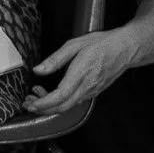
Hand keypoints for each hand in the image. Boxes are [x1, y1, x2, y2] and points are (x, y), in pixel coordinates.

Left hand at [23, 26, 142, 114]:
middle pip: (63, 106)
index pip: (60, 96)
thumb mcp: (74, 45)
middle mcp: (88, 86)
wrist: (126, 49)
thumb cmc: (102, 44)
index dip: (44, 103)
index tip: (31, 104)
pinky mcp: (94, 91)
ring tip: (35, 95)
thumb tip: (38, 70)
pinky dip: (61, 102)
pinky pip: (75, 101)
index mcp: (81, 74)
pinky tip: (52, 93)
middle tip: (27, 103)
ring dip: (50, 105)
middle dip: (42, 109)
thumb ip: (55, 59)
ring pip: (69, 105)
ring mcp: (92, 90)